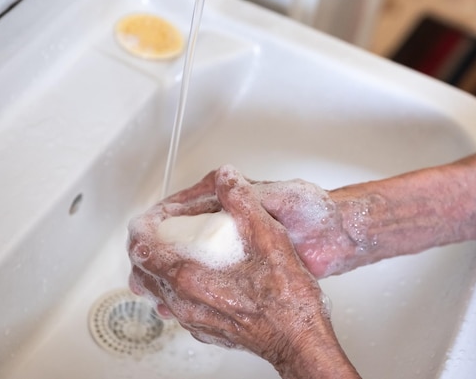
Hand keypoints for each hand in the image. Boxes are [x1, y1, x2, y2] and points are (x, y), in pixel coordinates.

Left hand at [127, 166, 358, 377]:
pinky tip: (194, 280)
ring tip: (170, 253)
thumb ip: (243, 202)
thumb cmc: (286, 297)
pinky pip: (175, 307)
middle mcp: (185, 301)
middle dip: (146, 247)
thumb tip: (227, 178)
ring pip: (156, 291)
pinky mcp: (205, 330)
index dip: (142, 228)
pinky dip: (174, 289)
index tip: (151, 219)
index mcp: (191, 275)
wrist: (298, 338)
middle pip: (142, 271)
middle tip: (156, 232)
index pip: (143, 248)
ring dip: (157, 269)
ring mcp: (193, 319)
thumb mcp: (268, 236)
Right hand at [153, 167, 378, 277]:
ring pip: (188, 254)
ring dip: (167, 269)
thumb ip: (252, 192)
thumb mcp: (283, 196)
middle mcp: (225, 217)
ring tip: (149, 285)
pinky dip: (190, 283)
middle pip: (179, 231)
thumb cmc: (316, 210)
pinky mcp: (240, 261)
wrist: (337, 236)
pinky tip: (178, 297)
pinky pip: (207, 271)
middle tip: (139, 266)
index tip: (142, 235)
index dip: (160, 220)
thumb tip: (226, 179)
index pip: (184, 204)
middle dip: (155, 248)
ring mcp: (231, 240)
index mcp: (230, 195)